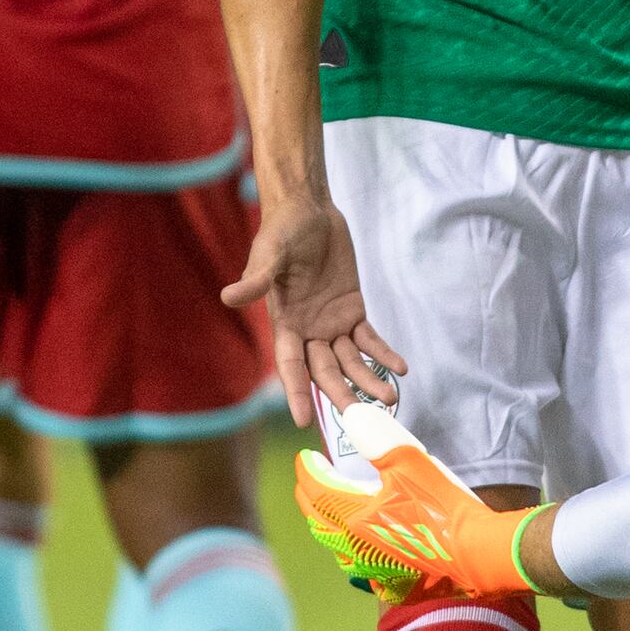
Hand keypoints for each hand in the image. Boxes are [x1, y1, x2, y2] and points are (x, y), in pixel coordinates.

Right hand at [222, 189, 404, 425]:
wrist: (308, 210)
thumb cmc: (282, 231)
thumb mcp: (269, 252)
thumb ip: (257, 277)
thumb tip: (229, 297)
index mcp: (284, 324)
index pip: (290, 366)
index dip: (296, 392)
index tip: (304, 420)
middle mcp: (307, 331)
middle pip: (325, 372)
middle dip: (341, 395)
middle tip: (360, 417)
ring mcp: (331, 324)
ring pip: (350, 362)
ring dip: (368, 380)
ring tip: (388, 398)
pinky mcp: (352, 310)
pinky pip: (369, 339)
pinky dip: (383, 354)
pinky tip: (400, 368)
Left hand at [294, 409, 527, 603]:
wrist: (475, 550)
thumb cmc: (441, 506)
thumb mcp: (410, 463)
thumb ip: (377, 439)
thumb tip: (353, 416)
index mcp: (353, 516)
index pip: (316, 490)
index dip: (308, 470)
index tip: (305, 455)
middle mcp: (354, 542)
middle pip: (318, 517)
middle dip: (310, 493)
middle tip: (312, 474)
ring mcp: (370, 560)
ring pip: (333, 538)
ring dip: (325, 515)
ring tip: (330, 498)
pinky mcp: (388, 570)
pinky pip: (352, 552)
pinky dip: (344, 535)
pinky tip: (358, 527)